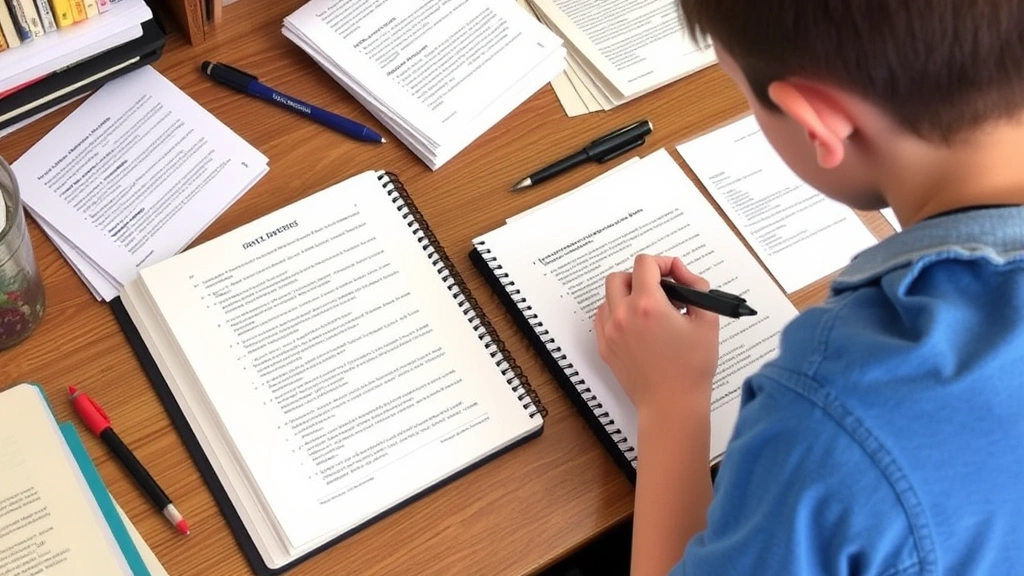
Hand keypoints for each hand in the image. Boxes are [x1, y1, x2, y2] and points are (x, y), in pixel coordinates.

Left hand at [595, 255, 719, 419]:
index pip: (644, 264)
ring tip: (649, 309)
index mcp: (648, 305)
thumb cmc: (690, 369)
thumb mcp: (706, 321)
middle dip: (640, 276)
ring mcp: (610, 332)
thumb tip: (683, 273)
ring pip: (608, 296)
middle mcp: (623, 315)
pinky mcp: (605, 347)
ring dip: (626, 294)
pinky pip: (602, 317)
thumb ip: (696, 288)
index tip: (673, 273)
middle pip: (620, 276)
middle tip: (660, 289)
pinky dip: (616, 312)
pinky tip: (636, 323)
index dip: (662, 262)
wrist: (672, 404)